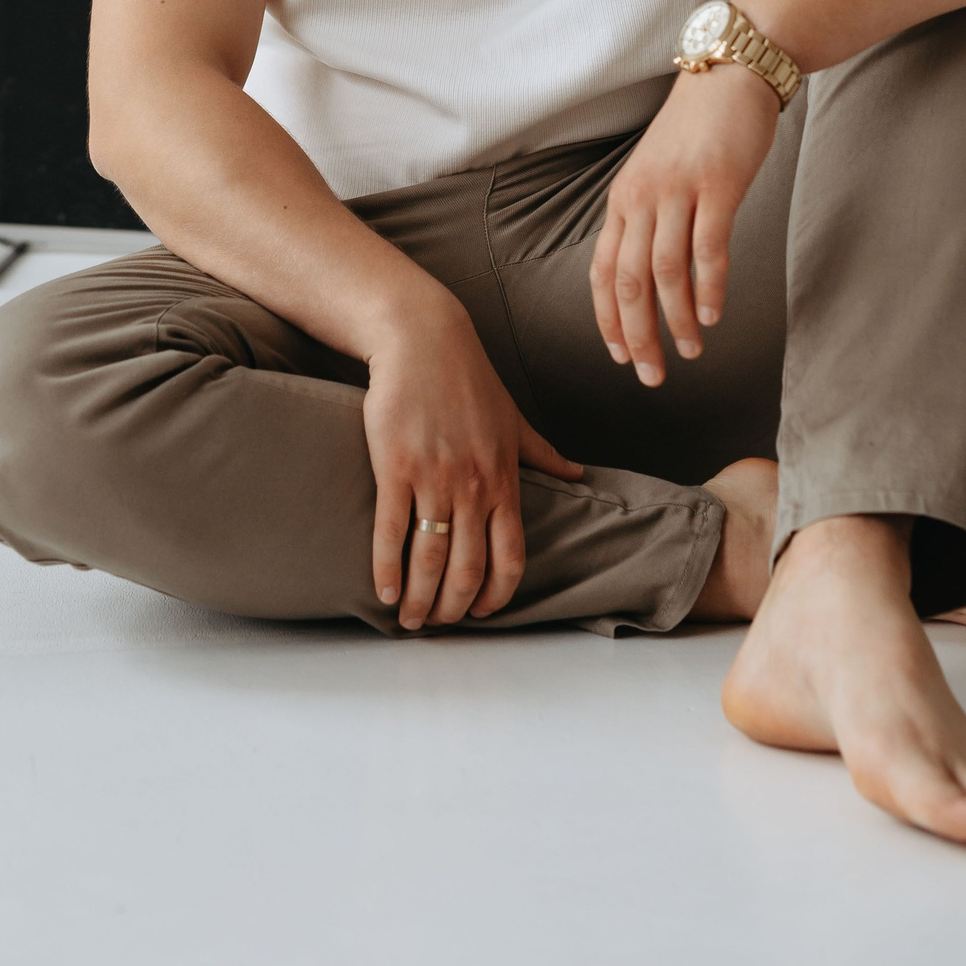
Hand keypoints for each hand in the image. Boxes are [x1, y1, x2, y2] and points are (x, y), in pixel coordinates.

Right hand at [363, 290, 582, 629]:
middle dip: (454, 607)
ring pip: (430, 557)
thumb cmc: (469, 379)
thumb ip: (543, 455)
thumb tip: (580, 474)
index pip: (511, 555)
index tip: (483, 613)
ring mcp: (434, 477)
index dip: (498, 593)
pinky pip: (392, 531)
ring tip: (410, 619)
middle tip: (438, 625)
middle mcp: (474, 485)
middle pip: (468, 568)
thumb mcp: (514, 419)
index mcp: (505, 479)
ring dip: (420, 598)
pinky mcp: (395, 467)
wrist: (423, 340)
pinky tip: (384, 592)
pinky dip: (387, 569)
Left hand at [590, 61, 780, 384]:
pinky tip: (714, 315)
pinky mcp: (717, 185)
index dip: (607, 319)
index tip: (619, 355)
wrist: (729, 73)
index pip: (601, 270)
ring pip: (666, 271)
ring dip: (676, 320)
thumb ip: (650, 216)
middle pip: (628, 280)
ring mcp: (678, 190)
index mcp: (623, 199)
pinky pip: (707, 247)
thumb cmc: (697, 128)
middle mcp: (641, 197)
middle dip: (637, 335)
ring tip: (690, 352)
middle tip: (651, 375)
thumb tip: (651, 274)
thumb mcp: (657, 172)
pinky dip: (709, 287)